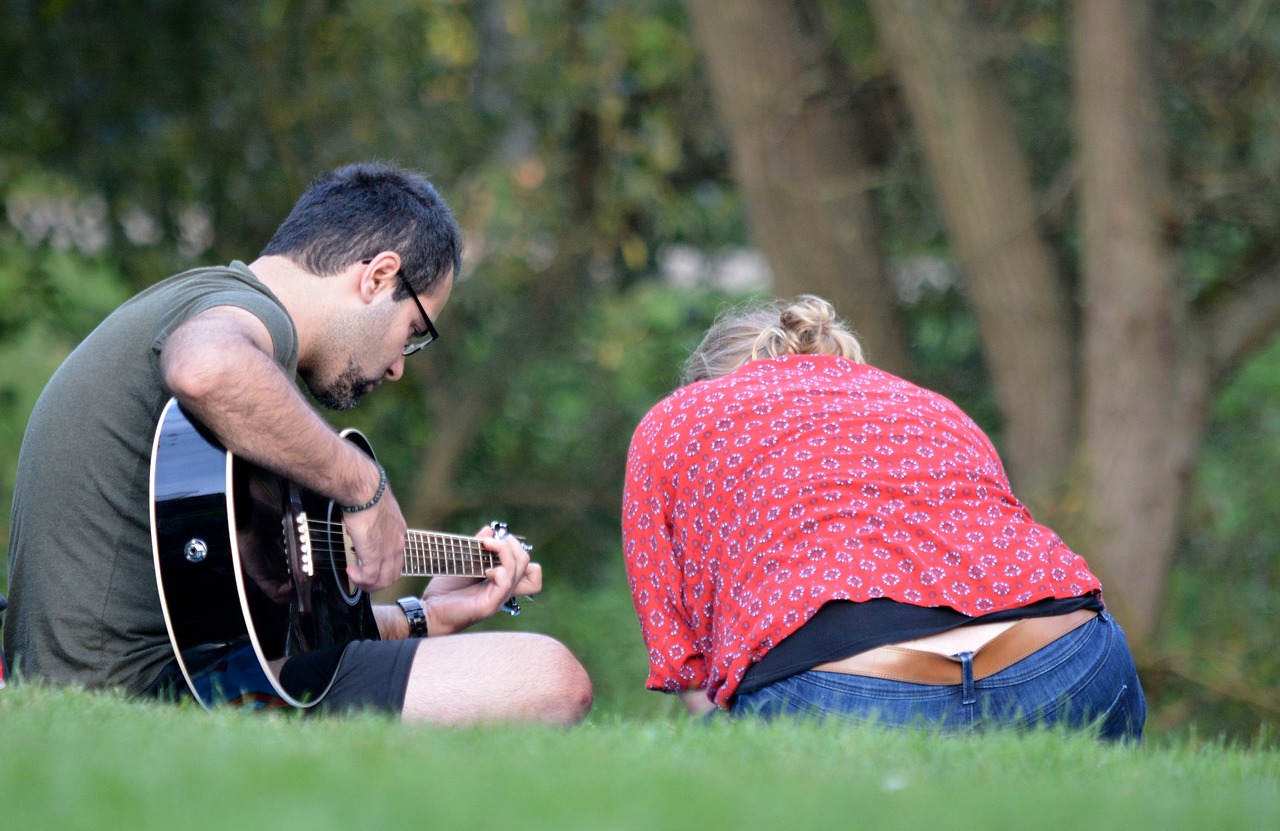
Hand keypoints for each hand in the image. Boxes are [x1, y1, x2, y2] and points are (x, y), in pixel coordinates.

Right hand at [342, 486, 406, 591]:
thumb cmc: (368, 494)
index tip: (370, 567)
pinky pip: (369, 578)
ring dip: (368, 584)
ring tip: (356, 578)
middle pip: (393, 575)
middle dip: (377, 582)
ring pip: (384, 581)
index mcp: (399, 532)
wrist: (366, 491)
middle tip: (362, 579)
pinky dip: (359, 579)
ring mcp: (388, 551)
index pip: (398, 559)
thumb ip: (375, 521)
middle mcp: (398, 544)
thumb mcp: (377, 510)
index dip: (384, 568)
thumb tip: (363, 522)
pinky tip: (350, 571)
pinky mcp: (375, 555)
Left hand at [420, 524, 542, 635]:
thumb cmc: (446, 590)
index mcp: (502, 581)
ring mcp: (499, 598)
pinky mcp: (489, 605)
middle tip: (492, 542)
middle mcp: (504, 590)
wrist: (429, 611)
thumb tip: (489, 530)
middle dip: (515, 546)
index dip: (520, 552)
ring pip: (520, 570)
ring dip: (504, 552)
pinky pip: (505, 583)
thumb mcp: (463, 562)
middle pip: (532, 567)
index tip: (498, 543)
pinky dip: (498, 571)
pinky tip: (484, 571)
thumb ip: (477, 548)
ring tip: (486, 547)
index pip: (532, 570)